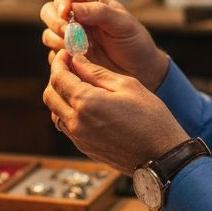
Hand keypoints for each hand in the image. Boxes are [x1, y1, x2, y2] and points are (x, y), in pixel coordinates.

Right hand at [40, 0, 169, 90]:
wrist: (141, 72)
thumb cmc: (135, 43)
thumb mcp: (123, 23)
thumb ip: (99, 12)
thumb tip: (72, 9)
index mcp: (90, 1)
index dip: (61, 2)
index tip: (66, 14)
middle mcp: (76, 18)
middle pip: (49, 12)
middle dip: (55, 22)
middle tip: (67, 34)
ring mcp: (70, 38)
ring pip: (48, 35)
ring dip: (60, 42)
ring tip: (82, 50)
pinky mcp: (68, 58)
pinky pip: (54, 57)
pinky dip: (63, 59)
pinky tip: (80, 62)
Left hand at [43, 50, 188, 172]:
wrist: (161, 156)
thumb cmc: (151, 119)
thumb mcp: (127, 86)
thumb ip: (97, 72)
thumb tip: (77, 60)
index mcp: (86, 103)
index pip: (58, 77)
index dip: (59, 62)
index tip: (65, 54)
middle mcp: (76, 122)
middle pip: (50, 95)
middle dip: (56, 78)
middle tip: (70, 68)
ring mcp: (78, 138)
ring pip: (55, 112)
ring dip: (61, 97)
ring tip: (78, 86)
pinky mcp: (84, 148)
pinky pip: (66, 126)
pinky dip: (68, 112)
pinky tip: (86, 105)